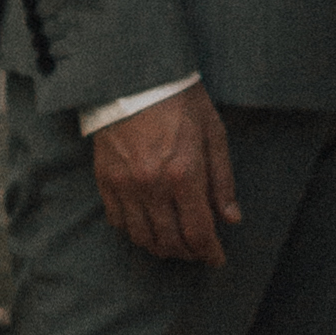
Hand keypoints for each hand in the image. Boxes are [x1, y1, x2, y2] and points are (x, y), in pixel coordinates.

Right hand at [92, 83, 240, 268]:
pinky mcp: (105, 179)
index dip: (210, 253)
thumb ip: (222, 180)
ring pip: (143, 238)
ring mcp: (125, 185)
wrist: (134, 75)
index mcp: (184, 173)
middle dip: (189, 254)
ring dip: (162, 248)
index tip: (217, 259)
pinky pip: (118, 222)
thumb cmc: (179, 100)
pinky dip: (135, 232)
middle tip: (199, 251)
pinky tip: (148, 227)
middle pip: (171, 242)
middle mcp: (152, 186)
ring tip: (175, 244)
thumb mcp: (213, 133)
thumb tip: (231, 219)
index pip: (198, 232)